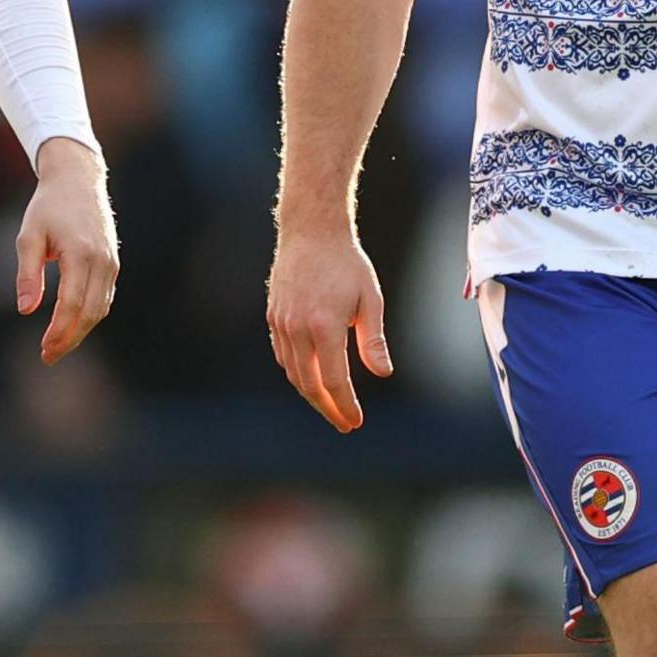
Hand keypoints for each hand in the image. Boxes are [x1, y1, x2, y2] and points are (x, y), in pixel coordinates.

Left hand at [14, 137, 119, 362]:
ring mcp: (111, 262)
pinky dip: (90, 316)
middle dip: (69, 338)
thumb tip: (26, 310)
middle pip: (90, 313)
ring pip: (101, 308)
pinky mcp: (113, 262)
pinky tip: (72, 324)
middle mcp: (101, 260)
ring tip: (57, 345)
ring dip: (81, 331)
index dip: (59, 331)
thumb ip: (27, 274)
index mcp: (79, 253)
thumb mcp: (28, 236)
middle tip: (48, 356)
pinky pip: (104, 297)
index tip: (44, 349)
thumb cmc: (48, 206)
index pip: (72, 304)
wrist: (78, 179)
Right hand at [266, 221, 390, 431]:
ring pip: (293, 373)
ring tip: (331, 406)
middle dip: (328, 409)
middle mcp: (298, 328)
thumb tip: (383, 373)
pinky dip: (297, 374)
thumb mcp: (370, 299)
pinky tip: (313, 380)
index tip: (355, 421)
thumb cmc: (347, 264)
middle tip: (344, 424)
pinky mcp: (273, 318)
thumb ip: (373, 339)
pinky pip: (283, 356)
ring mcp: (281, 324)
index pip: (334, 380)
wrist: (311, 232)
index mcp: (324, 325)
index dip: (345, 405)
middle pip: (310, 385)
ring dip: (311, 395)